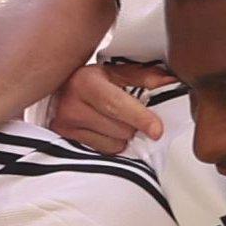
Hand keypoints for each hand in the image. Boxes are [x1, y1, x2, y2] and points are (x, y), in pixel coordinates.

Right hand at [49, 59, 167, 155]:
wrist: (55, 90)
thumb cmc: (89, 81)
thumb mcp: (114, 73)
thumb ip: (144, 77)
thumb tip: (170, 82)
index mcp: (86, 81)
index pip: (118, 105)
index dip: (140, 118)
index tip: (157, 130)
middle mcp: (72, 103)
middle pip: (121, 129)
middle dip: (133, 125)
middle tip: (127, 115)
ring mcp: (67, 124)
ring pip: (115, 143)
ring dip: (121, 136)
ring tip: (112, 120)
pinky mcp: (66, 139)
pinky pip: (104, 151)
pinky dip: (110, 143)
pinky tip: (103, 129)